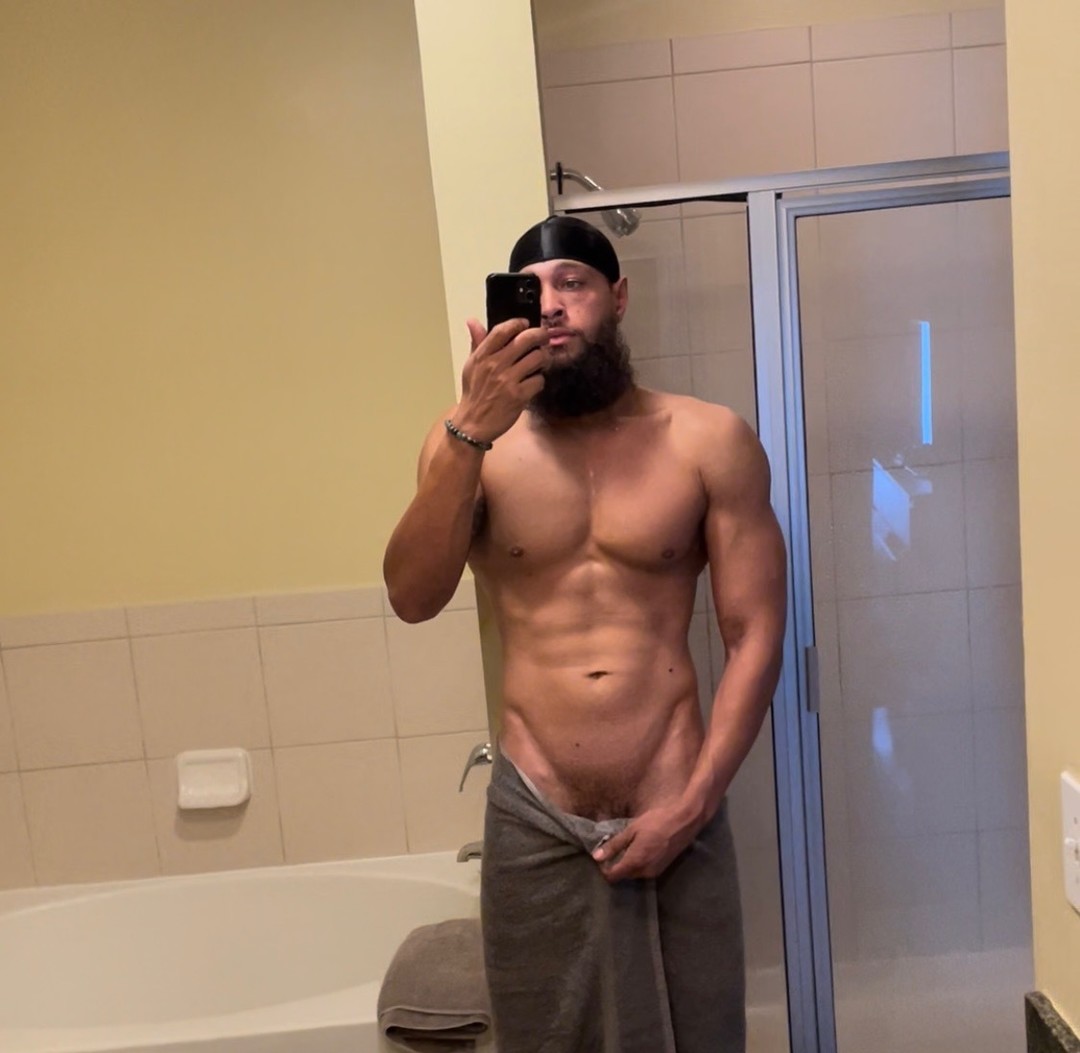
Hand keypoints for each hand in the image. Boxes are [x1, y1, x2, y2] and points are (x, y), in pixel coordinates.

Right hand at [453, 318, 549, 443]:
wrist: (472, 424)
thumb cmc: (474, 394)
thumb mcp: (471, 366)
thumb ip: (476, 343)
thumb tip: (473, 321)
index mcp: (482, 356)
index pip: (502, 330)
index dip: (518, 323)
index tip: (525, 324)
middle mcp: (495, 365)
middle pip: (526, 339)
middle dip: (540, 335)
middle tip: (544, 338)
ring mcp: (508, 380)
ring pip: (537, 358)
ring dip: (543, 359)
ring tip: (540, 363)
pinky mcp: (519, 396)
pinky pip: (539, 380)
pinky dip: (539, 381)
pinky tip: (533, 384)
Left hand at [591, 804, 699, 882]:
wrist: (684, 821)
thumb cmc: (656, 821)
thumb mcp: (632, 830)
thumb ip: (614, 845)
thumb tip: (596, 857)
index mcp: (635, 862)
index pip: (613, 876)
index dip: (604, 868)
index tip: (601, 856)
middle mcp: (644, 872)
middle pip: (623, 876)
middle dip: (615, 866)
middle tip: (612, 848)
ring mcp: (655, 872)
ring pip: (634, 874)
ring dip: (627, 865)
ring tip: (625, 847)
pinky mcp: (662, 868)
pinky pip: (645, 871)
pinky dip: (638, 863)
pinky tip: (639, 849)